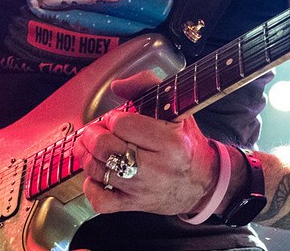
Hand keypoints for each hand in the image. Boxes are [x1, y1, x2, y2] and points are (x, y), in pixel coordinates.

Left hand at [74, 71, 217, 216]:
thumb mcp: (175, 108)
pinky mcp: (134, 204)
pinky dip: (92, 187)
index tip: (115, 118)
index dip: (112, 118)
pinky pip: (102, 201)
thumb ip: (146, 86)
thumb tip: (117, 86)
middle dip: (93, 135)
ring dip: (86, 155)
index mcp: (169, 141)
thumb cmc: (185, 143)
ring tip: (89, 147)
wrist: (202, 182)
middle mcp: (156, 167)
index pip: (123, 124)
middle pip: (106, 148)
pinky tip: (97, 175)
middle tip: (96, 130)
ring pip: (99, 171)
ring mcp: (143, 189)